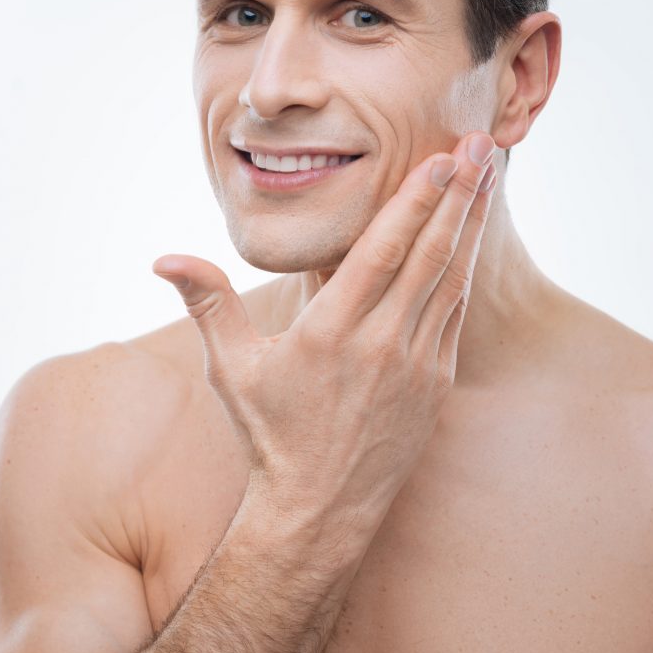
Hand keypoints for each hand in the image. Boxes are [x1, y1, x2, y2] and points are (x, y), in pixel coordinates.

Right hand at [153, 132, 495, 531]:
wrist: (318, 508)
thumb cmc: (269, 434)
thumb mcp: (231, 368)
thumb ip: (207, 303)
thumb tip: (162, 259)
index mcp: (330, 333)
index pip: (382, 253)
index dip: (415, 202)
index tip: (442, 159)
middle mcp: (380, 346)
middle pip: (430, 255)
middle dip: (460, 195)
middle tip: (484, 144)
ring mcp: (415, 366)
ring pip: (452, 281)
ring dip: (470, 225)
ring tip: (489, 177)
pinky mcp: (435, 384)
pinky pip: (454, 316)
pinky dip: (464, 271)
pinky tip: (470, 239)